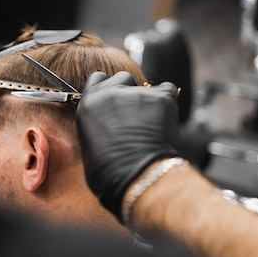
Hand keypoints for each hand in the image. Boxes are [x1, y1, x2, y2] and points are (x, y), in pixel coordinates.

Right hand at [76, 72, 181, 222]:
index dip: (109, 88)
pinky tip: (166, 121)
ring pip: (147, 87)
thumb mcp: (91, 143)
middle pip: (123, 77)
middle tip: (135, 113)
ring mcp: (137, 94)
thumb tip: (110, 123)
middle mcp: (111, 93)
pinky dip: (168, 104)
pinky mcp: (160, 98)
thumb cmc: (110, 173)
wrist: (136, 178)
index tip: (114, 98)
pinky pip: (168, 91)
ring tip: (153, 125)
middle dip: (129, 91)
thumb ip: (99, 123)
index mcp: (89, 104)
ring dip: (149, 101)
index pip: (98, 78)